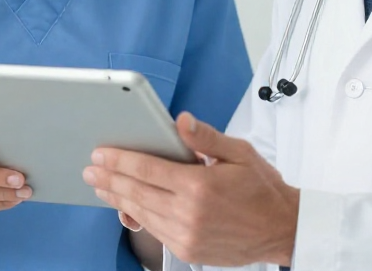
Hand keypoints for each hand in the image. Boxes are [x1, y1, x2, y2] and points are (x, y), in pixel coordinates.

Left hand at [83, 112, 298, 265]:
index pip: (148, 169)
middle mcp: (189, 213)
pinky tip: (126, 206)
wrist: (282, 228)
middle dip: (110, 179)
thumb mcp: (240, 153)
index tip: (100, 153)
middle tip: (90, 169)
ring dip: (118, 198)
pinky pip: (154, 231)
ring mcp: (187, 235)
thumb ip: (205, 137)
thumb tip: (181, 120)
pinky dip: (137, 216)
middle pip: (137, 193)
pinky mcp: (188, 250)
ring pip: (142, 213)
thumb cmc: (262, 187)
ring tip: (101, 186)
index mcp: (200, 186)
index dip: (120, 160)